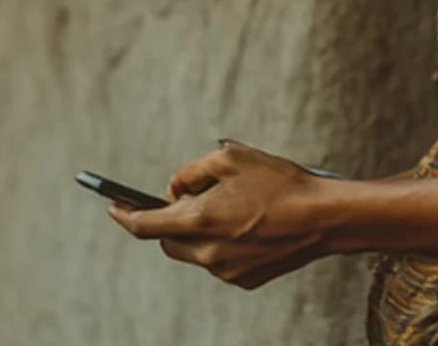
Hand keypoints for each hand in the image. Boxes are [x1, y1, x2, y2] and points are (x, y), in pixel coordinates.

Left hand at [106, 141, 338, 289]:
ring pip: (196, 251)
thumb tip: (175, 189)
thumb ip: (192, 171)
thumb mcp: (231, 157)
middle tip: (180, 200)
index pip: (145, 225)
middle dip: (166, 223)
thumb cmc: (280, 182)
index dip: (124, 216)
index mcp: (199, 220)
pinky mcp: (245, 280)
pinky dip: (222, 244)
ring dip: (199, 232)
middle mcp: (207, 252)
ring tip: (227, 208)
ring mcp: (226, 270)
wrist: (325, 218)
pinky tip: (247, 225)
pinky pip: (220, 260)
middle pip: (167, 241)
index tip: (113, 206)